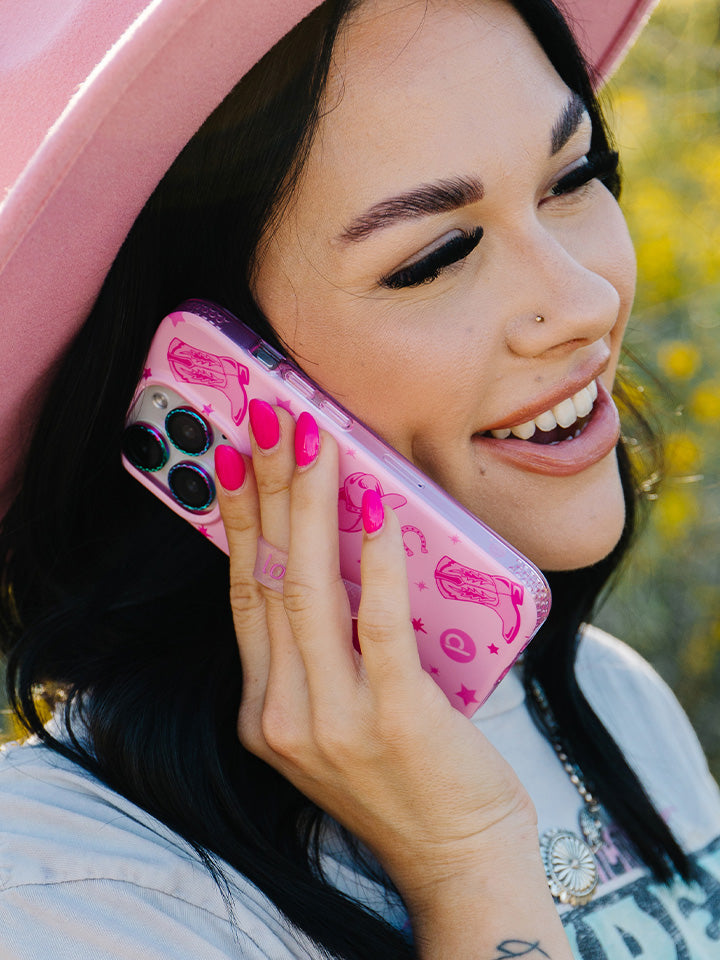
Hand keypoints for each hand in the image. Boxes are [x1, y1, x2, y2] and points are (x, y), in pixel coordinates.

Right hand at [215, 404, 572, 957]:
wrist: (458, 860)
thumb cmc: (407, 778)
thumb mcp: (339, 717)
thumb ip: (322, 654)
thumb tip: (342, 552)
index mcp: (263, 710)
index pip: (243, 597)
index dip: (238, 524)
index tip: (234, 461)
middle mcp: (281, 714)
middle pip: (268, 579)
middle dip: (269, 490)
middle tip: (269, 420)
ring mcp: (331, 720)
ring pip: (309, 590)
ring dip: (312, 505)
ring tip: (315, 441)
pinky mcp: (392, 718)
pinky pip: (376, 623)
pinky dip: (374, 558)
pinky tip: (375, 504)